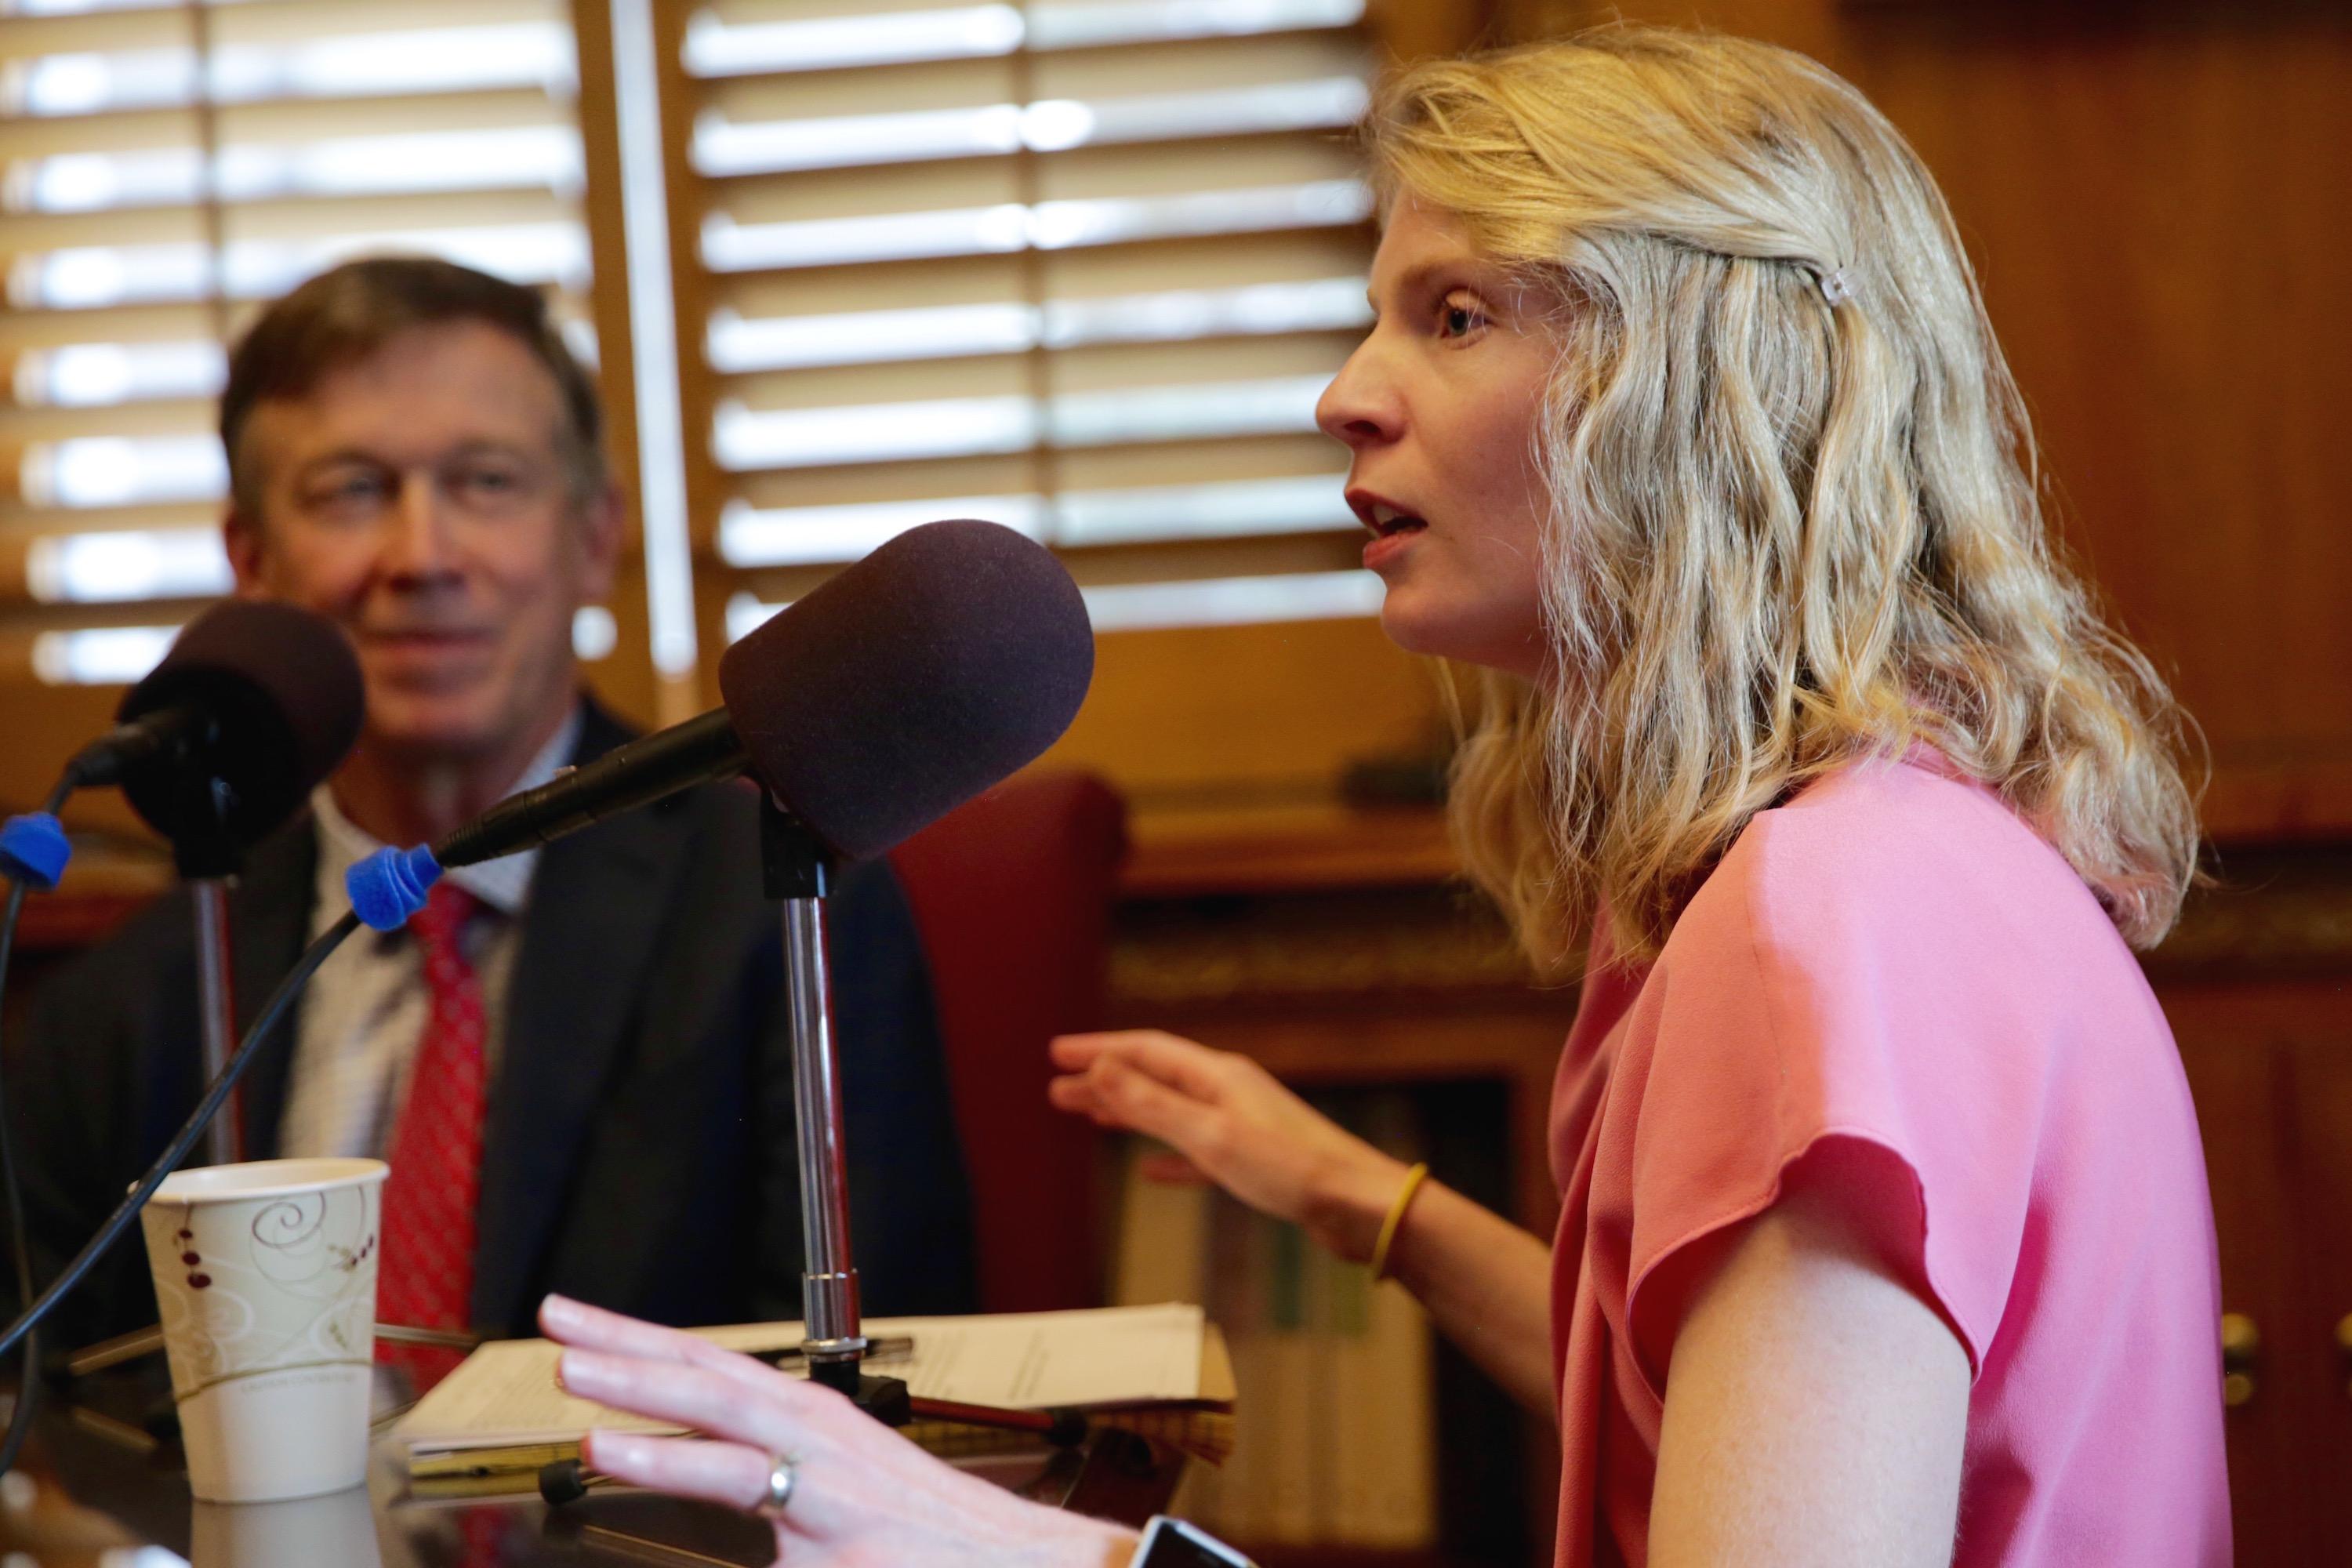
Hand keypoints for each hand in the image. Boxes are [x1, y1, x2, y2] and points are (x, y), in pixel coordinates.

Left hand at [539, 1295, 1136, 1567]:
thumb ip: (761, 1480)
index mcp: (805, 1420)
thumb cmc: (923, 1536)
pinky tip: (623, 1467)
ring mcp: (824, 1481)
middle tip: (557, 1327)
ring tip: (581, 1401)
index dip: (638, 1339)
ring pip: (724, 1431)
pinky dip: (675, 1468)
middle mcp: (813, 1434)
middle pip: (710, 1377)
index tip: (575, 1323)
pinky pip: (742, 1499)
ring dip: (646, 1410)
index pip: (706, 1367)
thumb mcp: (830, 1494)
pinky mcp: (833, 1533)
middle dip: (629, 1351)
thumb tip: (690, 1467)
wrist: (1012, 1563)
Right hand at [1048, 1030, 1410, 1262]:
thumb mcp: (1210, 1135)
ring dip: (1129, 1113)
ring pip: (1171, 1113)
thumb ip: (1153, 1105)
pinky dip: (1166, 1156)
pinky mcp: (1254, 1161)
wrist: (1357, 1204)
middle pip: (1154, 1078)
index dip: (1099, 1051)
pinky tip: (1150, 1171)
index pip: (1145, 1051)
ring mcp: (1242, 1125)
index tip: (1057, 1053)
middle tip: (1059, 1088)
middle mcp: (1228, 1092)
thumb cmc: (1292, 1169)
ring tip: (1091, 1118)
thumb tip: (1100, 1068)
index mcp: (1217, 1077)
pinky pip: (1196, 1151)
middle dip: (1105, 1081)